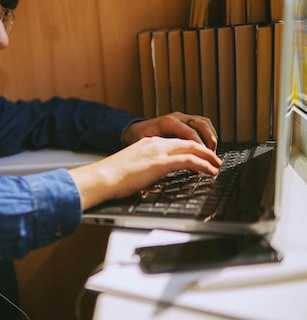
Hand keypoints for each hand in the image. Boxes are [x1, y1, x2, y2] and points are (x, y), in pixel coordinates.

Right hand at [69, 136, 222, 209]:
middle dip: (204, 150)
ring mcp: (158, 151)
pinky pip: (189, 160)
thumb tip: (150, 177)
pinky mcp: (160, 162)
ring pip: (192, 148)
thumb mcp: (131, 167)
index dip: (190, 148)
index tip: (199, 156)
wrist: (102, 177)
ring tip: (217, 165)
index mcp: (147, 143)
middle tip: (215, 159)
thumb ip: (144, 167)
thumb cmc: (111, 177)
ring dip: (208, 157)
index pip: (175, 142)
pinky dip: (203, 165)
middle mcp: (154, 143)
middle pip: (187, 141)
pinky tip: (210, 171)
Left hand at [122, 112, 217, 150]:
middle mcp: (176, 117)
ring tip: (211, 152)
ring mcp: (181, 117)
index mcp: (168, 122)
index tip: (204, 159)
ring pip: (204, 122)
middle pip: (202, 124)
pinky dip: (208, 134)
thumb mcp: (150, 147)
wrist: (133, 130)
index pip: (191, 133)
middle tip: (212, 157)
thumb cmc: (139, 139)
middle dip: (210, 141)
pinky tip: (208, 146)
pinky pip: (201, 124)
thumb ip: (166, 153)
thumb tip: (183, 163)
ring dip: (211, 137)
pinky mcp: (184, 121)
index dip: (200, 147)